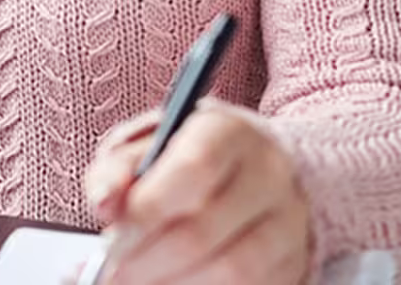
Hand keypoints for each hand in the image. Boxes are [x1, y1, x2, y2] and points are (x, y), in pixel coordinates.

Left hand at [80, 104, 311, 284]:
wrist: (257, 169)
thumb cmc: (188, 157)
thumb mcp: (146, 145)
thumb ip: (117, 170)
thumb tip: (104, 204)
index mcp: (230, 131)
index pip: (195, 168)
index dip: (149, 208)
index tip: (111, 236)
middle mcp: (270, 174)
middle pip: (207, 228)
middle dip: (148, 260)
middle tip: (113, 273)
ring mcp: (290, 222)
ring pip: (234, 269)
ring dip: (174, 284)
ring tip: (138, 283)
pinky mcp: (296, 262)